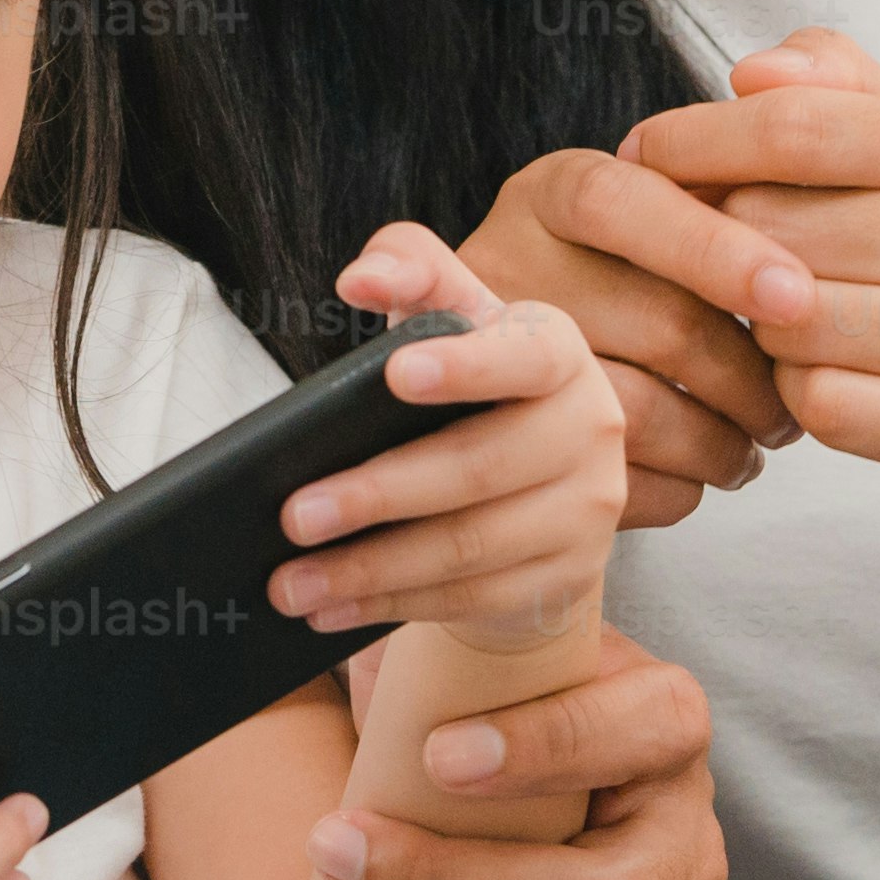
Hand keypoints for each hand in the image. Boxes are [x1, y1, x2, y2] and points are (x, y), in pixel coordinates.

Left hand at [268, 221, 637, 645]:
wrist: (540, 483)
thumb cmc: (473, 384)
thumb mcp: (450, 317)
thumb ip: (411, 270)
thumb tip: (360, 278)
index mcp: (558, 354)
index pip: (522, 357)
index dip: (464, 366)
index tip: (396, 373)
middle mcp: (590, 429)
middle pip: (476, 469)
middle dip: (376, 494)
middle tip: (292, 515)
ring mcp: (588, 511)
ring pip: (468, 548)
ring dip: (369, 570)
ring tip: (289, 581)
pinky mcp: (568, 577)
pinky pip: (471, 598)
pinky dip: (392, 605)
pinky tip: (329, 609)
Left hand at [275, 639, 723, 879]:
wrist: (519, 843)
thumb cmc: (480, 736)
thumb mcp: (478, 664)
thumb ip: (440, 626)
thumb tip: (342, 584)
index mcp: (668, 741)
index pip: (646, 731)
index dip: (553, 745)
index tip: (432, 752)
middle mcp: (690, 859)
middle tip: (321, 852)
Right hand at [465, 146, 810, 524]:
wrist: (494, 354)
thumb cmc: (606, 273)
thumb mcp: (641, 214)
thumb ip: (715, 214)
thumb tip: (813, 289)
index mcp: (551, 192)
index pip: (627, 206)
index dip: (715, 251)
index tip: (798, 298)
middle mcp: (508, 262)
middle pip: (659, 323)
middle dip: (751, 379)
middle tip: (790, 411)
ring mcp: (491, 359)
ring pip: (642, 414)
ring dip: (721, 444)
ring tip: (752, 448)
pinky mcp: (497, 447)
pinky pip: (614, 479)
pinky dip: (677, 488)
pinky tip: (694, 476)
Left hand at [621, 29, 879, 532]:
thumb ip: (835, 81)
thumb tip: (751, 73)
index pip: (797, 127)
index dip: (696, 142)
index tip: (641, 159)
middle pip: (776, 231)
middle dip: (727, 244)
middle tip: (728, 259)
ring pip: (789, 325)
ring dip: (759, 327)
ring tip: (784, 319)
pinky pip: (824, 407)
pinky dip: (799, 396)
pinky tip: (823, 379)